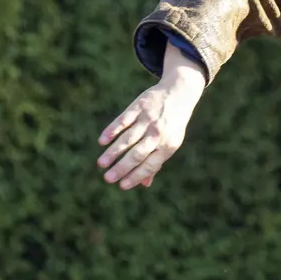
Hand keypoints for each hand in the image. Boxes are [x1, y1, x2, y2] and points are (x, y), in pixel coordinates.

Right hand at [97, 45, 205, 188]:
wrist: (179, 93)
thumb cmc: (172, 125)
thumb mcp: (171, 143)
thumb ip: (156, 162)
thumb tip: (144, 184)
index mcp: (168, 146)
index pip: (150, 166)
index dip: (136, 176)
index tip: (121, 185)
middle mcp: (158, 134)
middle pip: (137, 154)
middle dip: (122, 168)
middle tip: (107, 178)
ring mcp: (148, 120)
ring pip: (128, 139)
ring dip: (113, 152)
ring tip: (101, 164)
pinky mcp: (139, 107)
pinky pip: (124, 120)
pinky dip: (112, 130)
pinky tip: (102, 141)